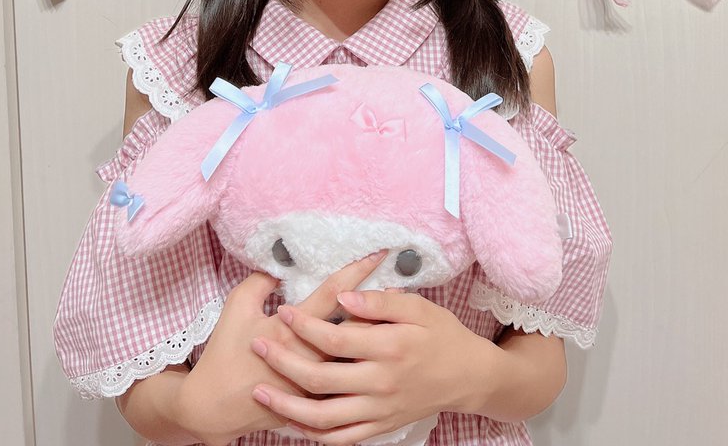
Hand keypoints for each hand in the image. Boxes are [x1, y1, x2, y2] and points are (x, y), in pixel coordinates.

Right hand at [177, 251, 388, 445]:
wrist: (215, 407)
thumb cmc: (225, 351)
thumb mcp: (238, 306)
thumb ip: (262, 281)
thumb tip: (284, 264)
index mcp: (291, 331)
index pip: (331, 294)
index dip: (354, 272)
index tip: (376, 254)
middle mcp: (309, 357)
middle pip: (353, 325)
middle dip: (375, 302)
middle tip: (399, 282)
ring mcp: (314, 384)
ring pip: (354, 356)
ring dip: (373, 332)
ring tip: (395, 313)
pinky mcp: (314, 401)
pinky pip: (347, 381)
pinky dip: (362, 362)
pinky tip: (374, 349)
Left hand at [249, 287, 494, 445]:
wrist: (468, 376)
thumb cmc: (442, 334)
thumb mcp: (417, 307)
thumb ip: (379, 302)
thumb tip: (343, 295)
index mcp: (389, 347)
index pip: (334, 336)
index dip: (303, 325)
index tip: (282, 311)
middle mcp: (381, 383)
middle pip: (320, 378)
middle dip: (283, 362)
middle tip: (258, 346)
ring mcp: (379, 410)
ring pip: (324, 417)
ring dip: (288, 406)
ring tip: (262, 392)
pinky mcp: (380, 427)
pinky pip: (341, 438)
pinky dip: (313, 434)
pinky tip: (293, 422)